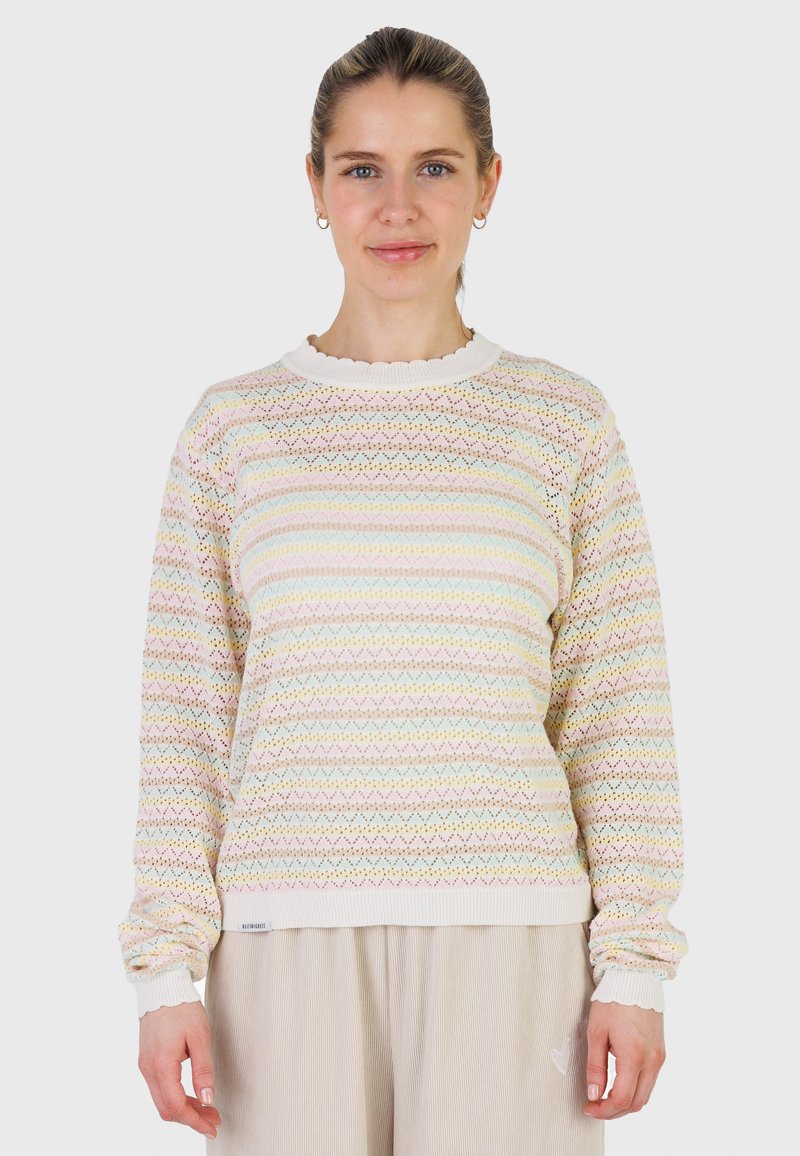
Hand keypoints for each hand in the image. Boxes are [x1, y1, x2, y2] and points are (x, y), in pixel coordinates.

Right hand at [137, 1001, 221, 1139]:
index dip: (195, 1121)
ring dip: (184, 1109)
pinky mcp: (146, 1061)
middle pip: (166, 1109)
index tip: (213, 1126)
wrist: (163, 986)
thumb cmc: (183, 1008)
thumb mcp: (200, 1037)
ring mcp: (145, 1066)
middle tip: (214, 1119)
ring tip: (207, 1108)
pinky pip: (159, 1089)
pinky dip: (175, 1097)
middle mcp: (148, 1069)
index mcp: (161, 1065)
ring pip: (162, 1101)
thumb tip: (208, 1099)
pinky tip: (192, 1095)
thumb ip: (203, 1071)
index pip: (176, 1107)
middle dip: (191, 1119)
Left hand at [583, 1000, 665, 1119]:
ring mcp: (659, 1057)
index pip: (622, 1099)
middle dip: (615, 1111)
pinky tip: (619, 1084)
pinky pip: (650, 1081)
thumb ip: (595, 1066)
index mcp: (634, 1056)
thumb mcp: (597, 1033)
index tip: (589, 1107)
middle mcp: (652, 1061)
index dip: (603, 1110)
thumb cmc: (613, 1001)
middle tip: (595, 1106)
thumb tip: (593, 1094)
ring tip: (604, 1097)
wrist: (635, 979)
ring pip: (645, 1095)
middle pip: (637, 1103)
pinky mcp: (661, 1052)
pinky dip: (635, 1089)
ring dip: (626, 1102)